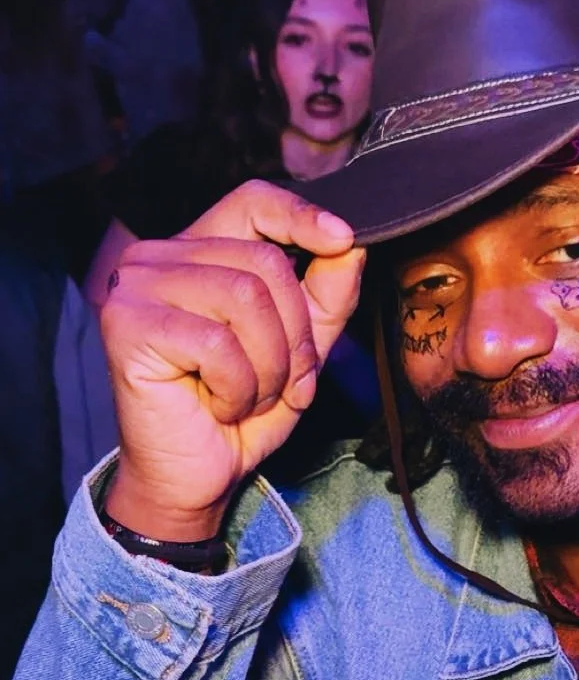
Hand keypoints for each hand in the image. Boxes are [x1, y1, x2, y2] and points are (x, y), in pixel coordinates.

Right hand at [101, 181, 364, 539]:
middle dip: (295, 337)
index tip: (343, 241)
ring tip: (250, 398)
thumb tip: (351, 244)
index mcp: (197, 251)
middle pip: (264, 262)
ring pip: (246, 299)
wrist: (192, 478)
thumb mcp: (300, 350)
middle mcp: (157, 256)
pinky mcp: (126, 323)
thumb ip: (325, 296)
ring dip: (269, 367)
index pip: (252, 201)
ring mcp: (135, 285)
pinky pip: (218, 343)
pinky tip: (220, 407)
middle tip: (286, 386)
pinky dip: (239, 387)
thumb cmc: (239, 410)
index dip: (301, 215)